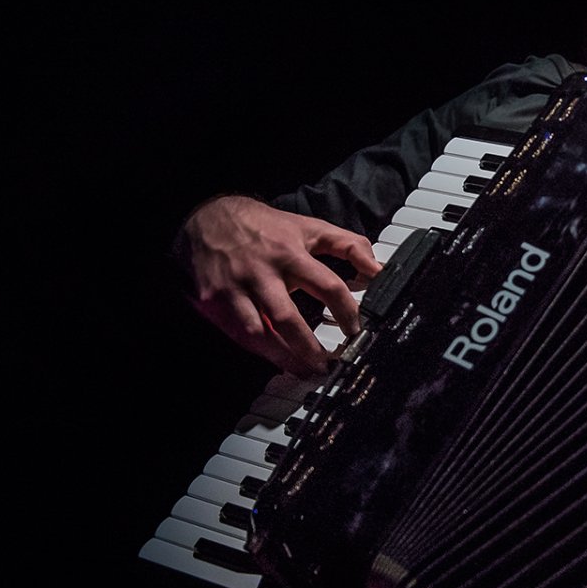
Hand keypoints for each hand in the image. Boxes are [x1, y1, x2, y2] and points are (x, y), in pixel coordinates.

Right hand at [177, 195, 380, 376]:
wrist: (207, 217)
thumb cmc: (266, 227)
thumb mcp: (311, 227)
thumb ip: (348, 245)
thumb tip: (379, 269)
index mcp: (290, 253)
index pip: (328, 286)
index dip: (346, 311)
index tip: (356, 330)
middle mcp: (262, 272)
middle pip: (288, 318)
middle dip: (309, 347)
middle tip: (327, 365)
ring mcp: (235, 288)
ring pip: (258, 332)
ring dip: (283, 357)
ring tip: (304, 370)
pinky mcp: (214, 300)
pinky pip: (237, 333)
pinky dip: (259, 351)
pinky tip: (276, 360)